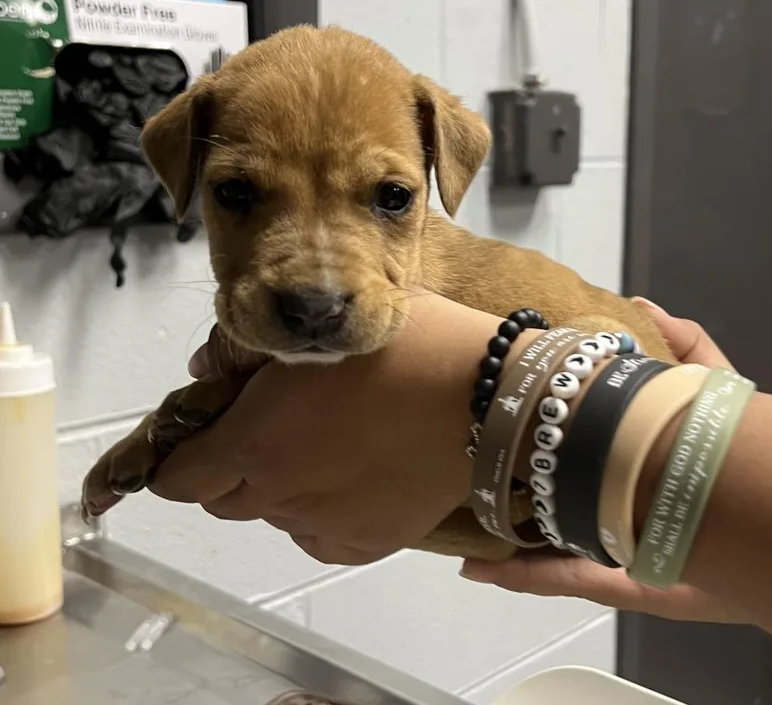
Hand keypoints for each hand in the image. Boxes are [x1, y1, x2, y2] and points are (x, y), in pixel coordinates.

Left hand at [152, 294, 520, 564]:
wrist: (489, 396)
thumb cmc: (408, 347)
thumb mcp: (322, 331)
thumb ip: (249, 355)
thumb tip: (206, 371)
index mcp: (255, 441)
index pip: (177, 478)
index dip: (180, 457)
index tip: (202, 434)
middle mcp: (280, 494)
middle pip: (223, 500)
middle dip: (231, 467)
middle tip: (273, 428)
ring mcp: (324, 525)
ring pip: (275, 514)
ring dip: (282, 485)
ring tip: (330, 445)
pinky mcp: (367, 544)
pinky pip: (320, 535)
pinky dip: (322, 513)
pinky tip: (355, 477)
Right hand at [460, 300, 745, 625]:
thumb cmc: (733, 451)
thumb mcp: (714, 388)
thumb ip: (682, 347)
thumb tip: (639, 305)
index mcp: (623, 465)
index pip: (568, 453)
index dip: (532, 438)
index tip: (496, 420)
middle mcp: (613, 504)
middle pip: (550, 501)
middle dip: (508, 495)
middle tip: (466, 479)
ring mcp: (615, 544)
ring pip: (546, 547)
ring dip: (503, 549)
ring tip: (462, 542)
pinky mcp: (625, 581)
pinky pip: (566, 579)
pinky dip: (525, 576)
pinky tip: (485, 568)